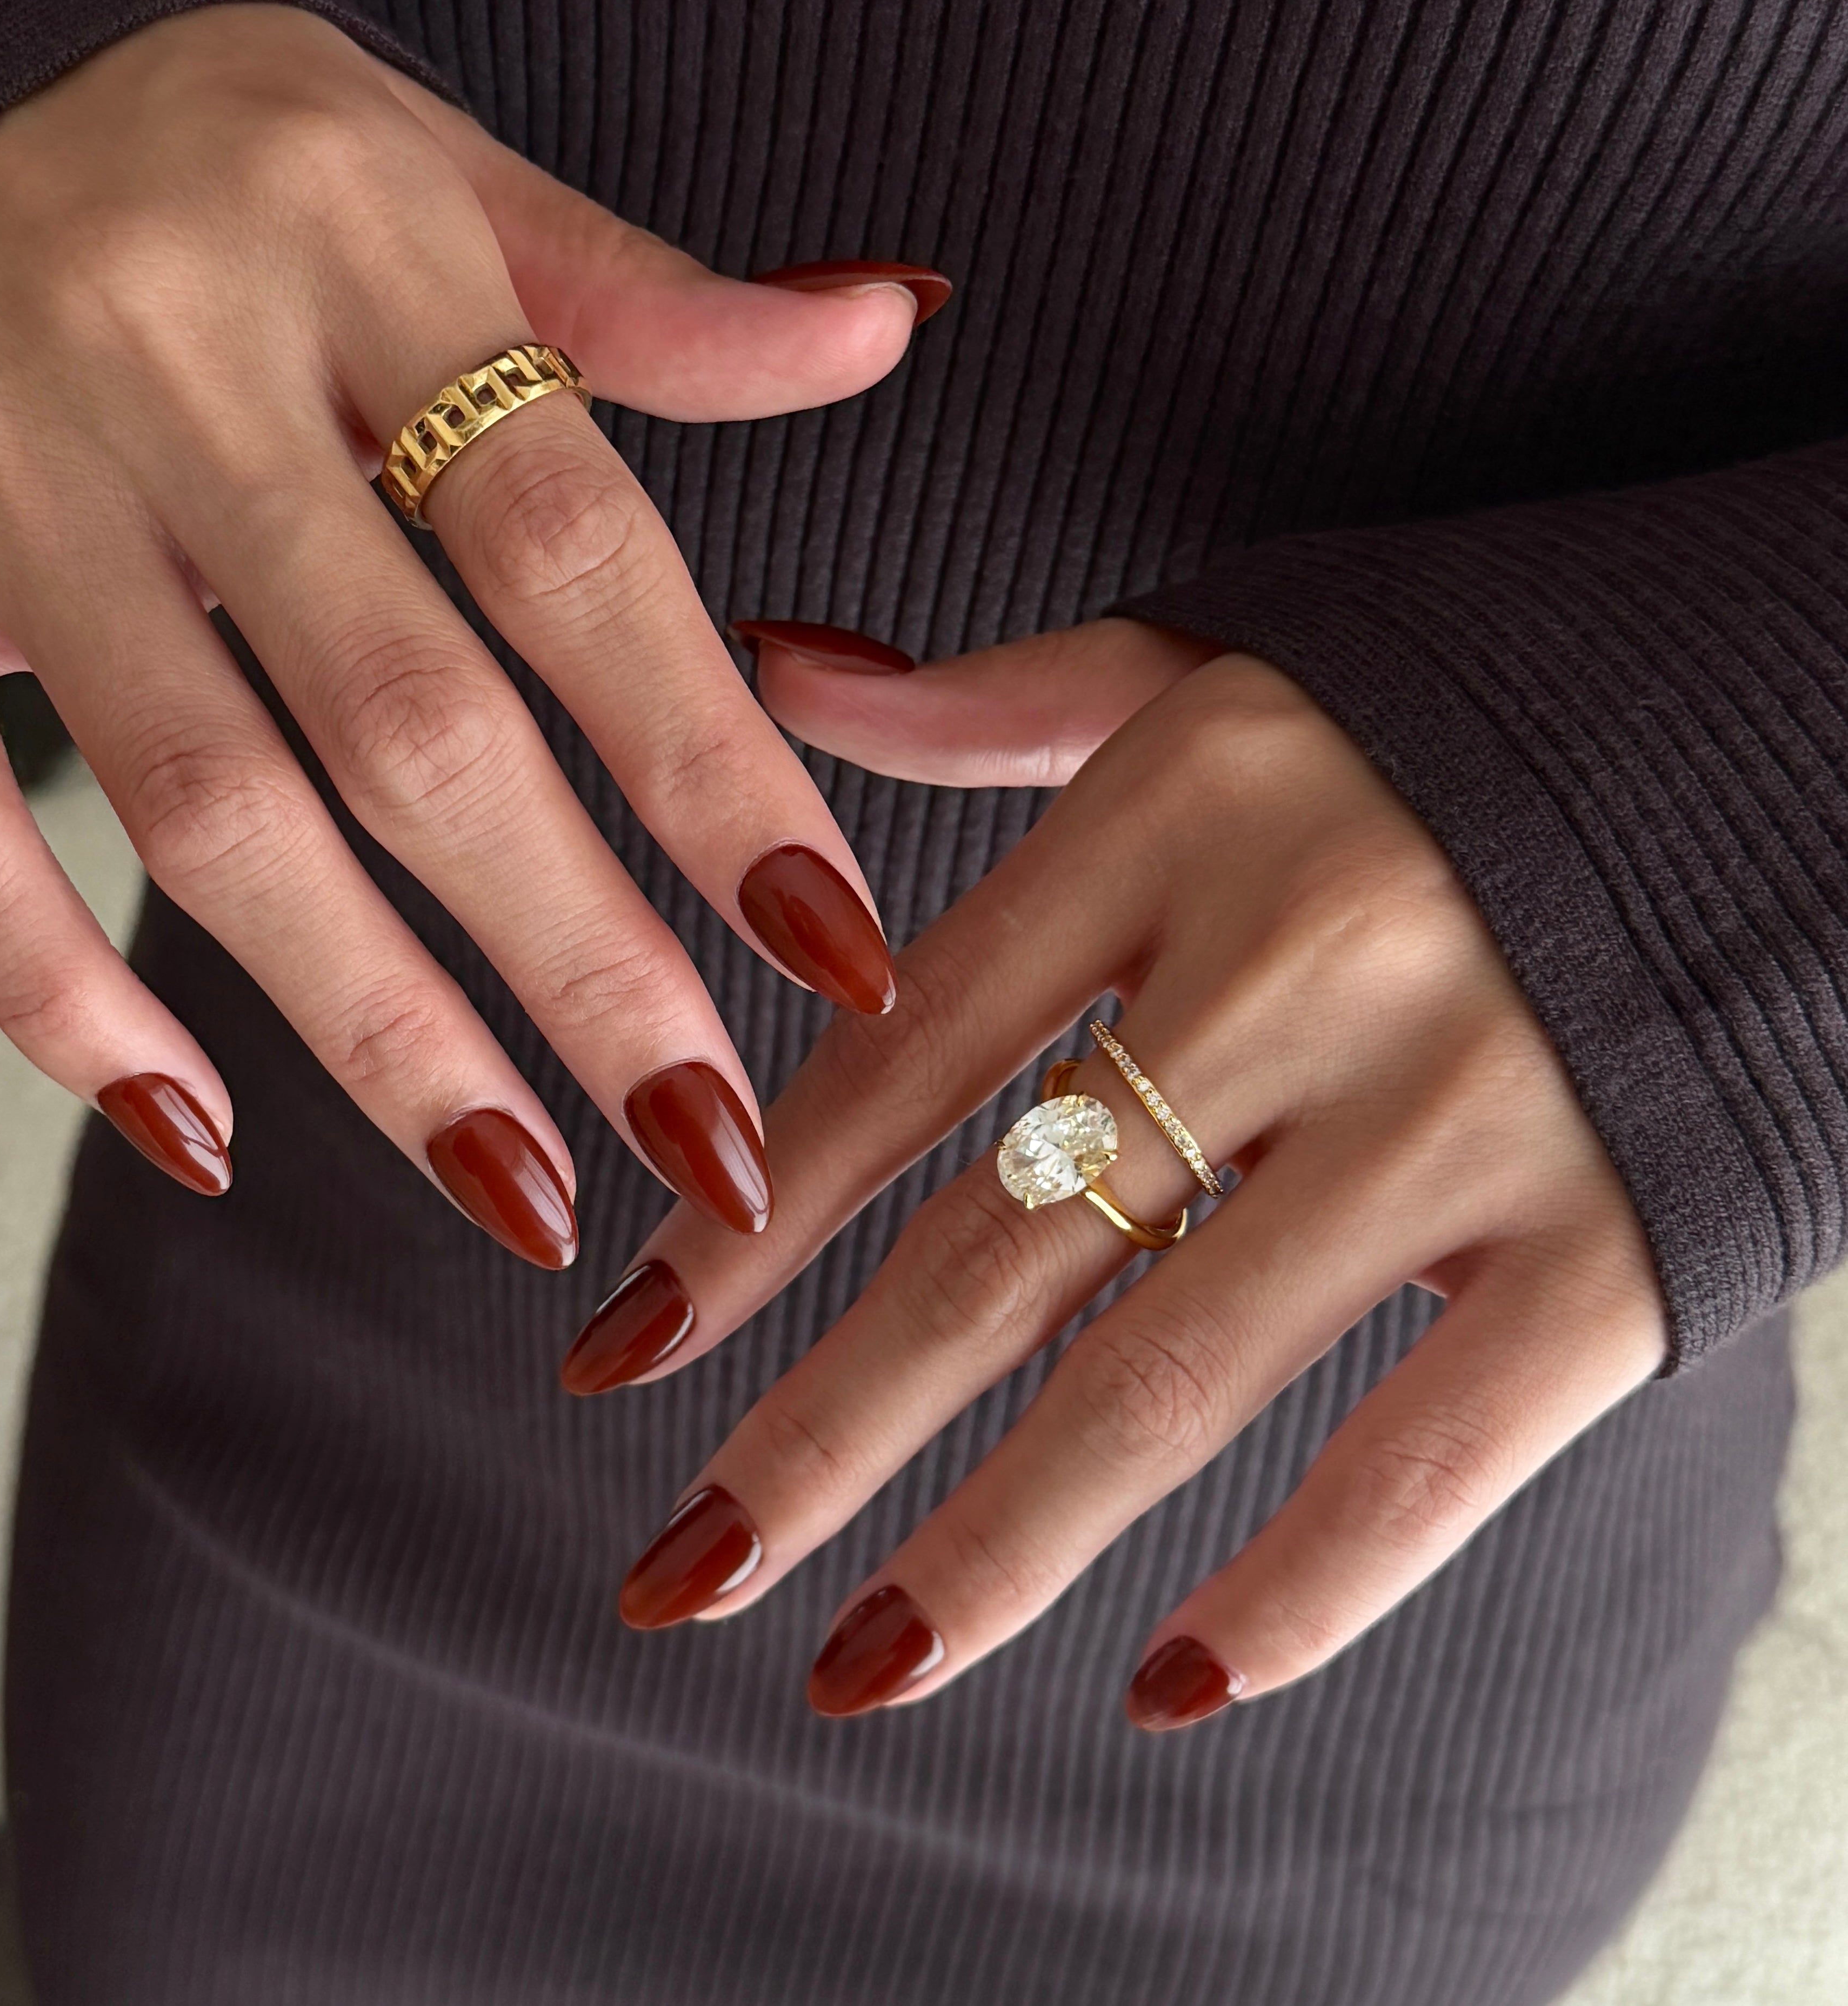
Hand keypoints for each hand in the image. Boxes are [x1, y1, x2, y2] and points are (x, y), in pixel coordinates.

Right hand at [0, 6, 938, 1257]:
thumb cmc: (253, 174)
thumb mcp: (458, 184)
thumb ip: (656, 306)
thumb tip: (879, 330)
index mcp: (358, 238)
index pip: (573, 547)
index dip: (711, 766)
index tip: (831, 946)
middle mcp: (167, 354)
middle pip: (402, 716)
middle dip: (573, 952)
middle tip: (704, 1136)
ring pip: (196, 802)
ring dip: (372, 1025)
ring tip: (517, 1185)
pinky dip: (54, 996)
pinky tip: (201, 1124)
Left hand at [571, 618, 1667, 1724]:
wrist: (1785, 737)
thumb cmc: (1448, 723)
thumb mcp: (1205, 678)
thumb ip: (982, 703)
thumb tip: (771, 666)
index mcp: (1177, 817)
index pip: (900, 1063)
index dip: (742, 1231)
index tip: (620, 1359)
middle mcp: (1302, 963)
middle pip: (997, 1252)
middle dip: (814, 1436)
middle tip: (673, 1575)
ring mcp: (1464, 1110)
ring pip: (1170, 1379)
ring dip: (991, 1552)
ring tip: (852, 1665)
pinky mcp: (1613, 1240)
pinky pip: (1425, 1456)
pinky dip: (1298, 1592)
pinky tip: (1163, 1685)